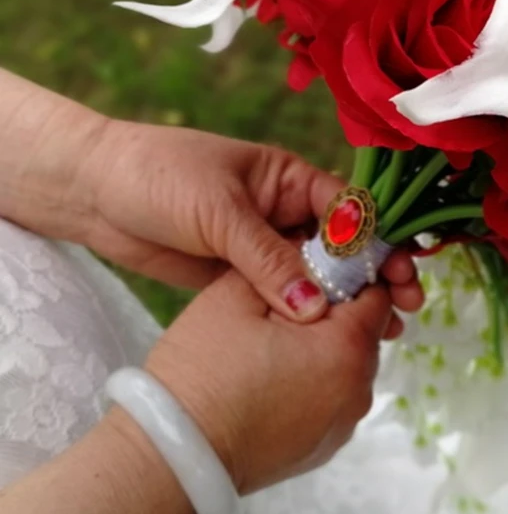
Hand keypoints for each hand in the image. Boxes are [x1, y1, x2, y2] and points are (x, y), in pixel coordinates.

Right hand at [0, 271, 395, 513]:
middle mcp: (359, 389)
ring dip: (325, 343)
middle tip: (288, 297)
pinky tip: (275, 373)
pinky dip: (316, 378)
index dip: (350, 270)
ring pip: (349, 361)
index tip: (319, 263)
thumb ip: (285, 262)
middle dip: (336, 308)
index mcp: (347, 347)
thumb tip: (313, 245)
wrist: (171, 457)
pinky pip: (334, 394)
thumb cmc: (203, 370)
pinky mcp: (324, 445)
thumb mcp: (236, 294)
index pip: (376, 292)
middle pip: (365, 328)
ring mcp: (344, 423)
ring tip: (276, 337)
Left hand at [82, 120, 422, 330]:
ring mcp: (262, 246)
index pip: (347, 210)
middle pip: (341, 247)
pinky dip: (308, 314)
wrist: (93, 190)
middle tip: (407, 307)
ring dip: (348, 300)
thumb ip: (268, 259)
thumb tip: (315, 309)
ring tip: (385, 329)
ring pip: (317, 275)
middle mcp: (284, 212)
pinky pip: (282, 296)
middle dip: (375, 274)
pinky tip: (330, 335)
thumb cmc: (159, 178)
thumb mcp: (220, 211)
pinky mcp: (238, 276)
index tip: (404, 273)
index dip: (380, 240)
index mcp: (289, 179)